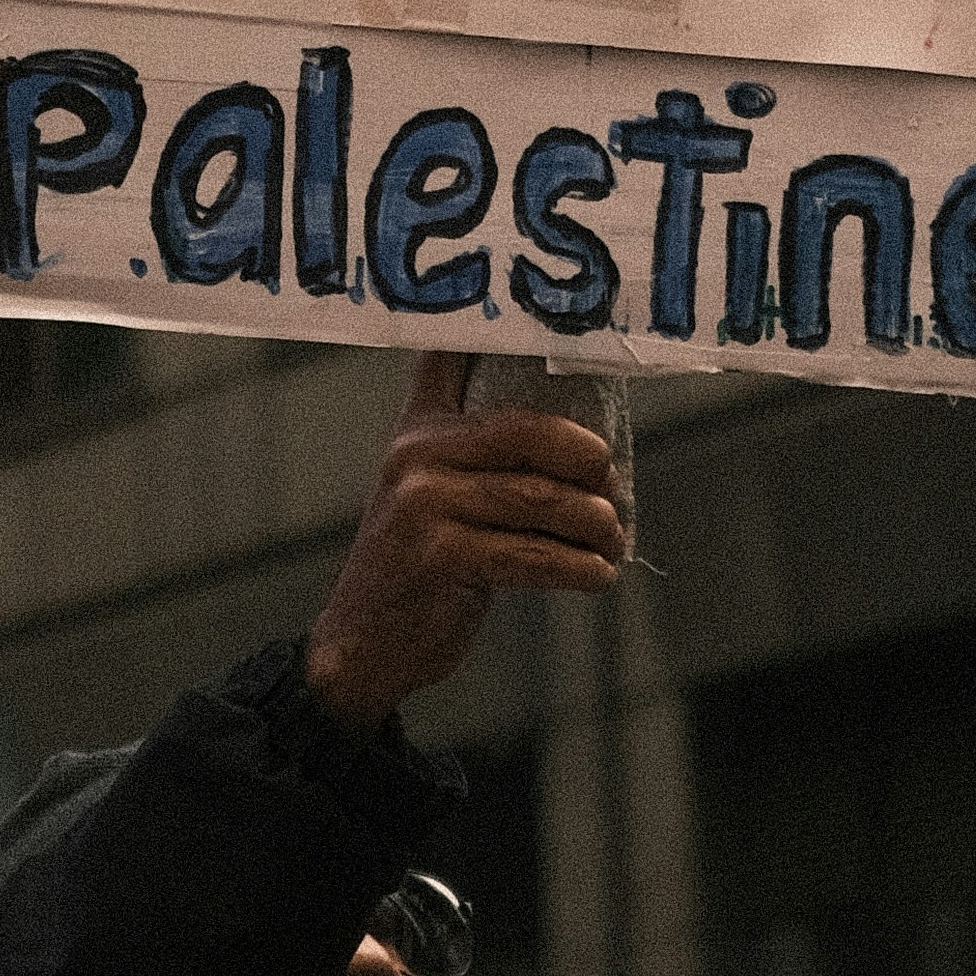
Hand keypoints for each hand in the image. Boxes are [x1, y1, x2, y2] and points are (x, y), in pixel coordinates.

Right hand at [301, 360, 624, 728]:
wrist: (363, 644)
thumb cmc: (419, 566)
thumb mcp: (430, 494)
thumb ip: (476, 456)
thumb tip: (583, 447)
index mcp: (418, 429)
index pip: (452, 360)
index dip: (497, 336)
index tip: (557, 332)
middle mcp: (415, 455)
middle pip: (526, 433)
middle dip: (586, 460)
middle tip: (612, 490)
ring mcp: (423, 505)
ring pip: (537, 498)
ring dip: (593, 523)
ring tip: (613, 540)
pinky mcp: (439, 556)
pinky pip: (530, 555)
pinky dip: (576, 567)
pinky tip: (597, 575)